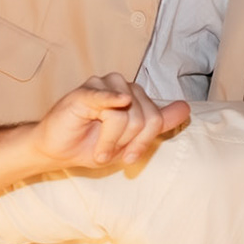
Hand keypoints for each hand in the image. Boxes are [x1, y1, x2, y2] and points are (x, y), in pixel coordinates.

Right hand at [31, 74, 188, 168]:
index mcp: (136, 98)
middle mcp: (123, 87)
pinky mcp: (84, 92)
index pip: (157, 118)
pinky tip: (118, 101)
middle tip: (107, 153)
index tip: (130, 157)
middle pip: (144, 118)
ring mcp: (103, 86)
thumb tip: (186, 108)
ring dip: (111, 140)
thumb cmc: (91, 145)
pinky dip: (112, 99)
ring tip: (97, 147)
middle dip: (127, 142)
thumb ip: (158, 123)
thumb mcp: (130, 140)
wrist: (58, 151)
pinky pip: (105, 96)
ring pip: (126, 115)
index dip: (146, 141)